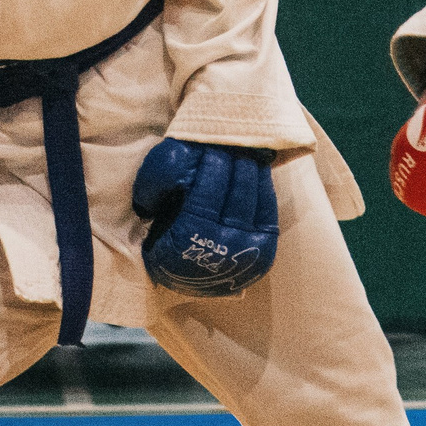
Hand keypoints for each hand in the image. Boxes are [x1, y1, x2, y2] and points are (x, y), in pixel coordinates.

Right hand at [131, 138, 278, 295]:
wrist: (189, 279)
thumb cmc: (169, 240)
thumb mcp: (157, 216)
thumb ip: (162, 189)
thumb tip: (181, 157)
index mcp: (190, 237)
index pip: (208, 192)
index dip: (213, 166)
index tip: (211, 148)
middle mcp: (222, 247)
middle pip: (237, 193)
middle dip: (235, 164)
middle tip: (231, 146)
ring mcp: (248, 251)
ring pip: (255, 198)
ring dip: (251, 171)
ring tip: (245, 153)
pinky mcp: (266, 250)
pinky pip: (268, 209)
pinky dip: (264, 186)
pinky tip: (258, 169)